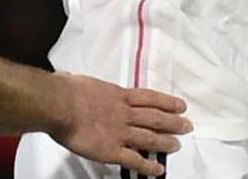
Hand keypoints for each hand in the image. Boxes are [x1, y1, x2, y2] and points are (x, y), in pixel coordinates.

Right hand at [50, 74, 190, 176]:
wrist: (60, 104)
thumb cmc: (67, 90)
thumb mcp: (79, 81)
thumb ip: (83, 85)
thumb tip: (70, 77)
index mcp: (117, 94)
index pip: (149, 98)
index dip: (166, 102)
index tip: (180, 105)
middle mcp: (124, 113)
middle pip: (155, 117)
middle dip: (173, 122)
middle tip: (187, 125)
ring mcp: (120, 132)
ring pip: (149, 138)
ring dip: (165, 142)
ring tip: (178, 145)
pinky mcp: (112, 150)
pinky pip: (135, 160)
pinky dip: (148, 166)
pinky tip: (159, 170)